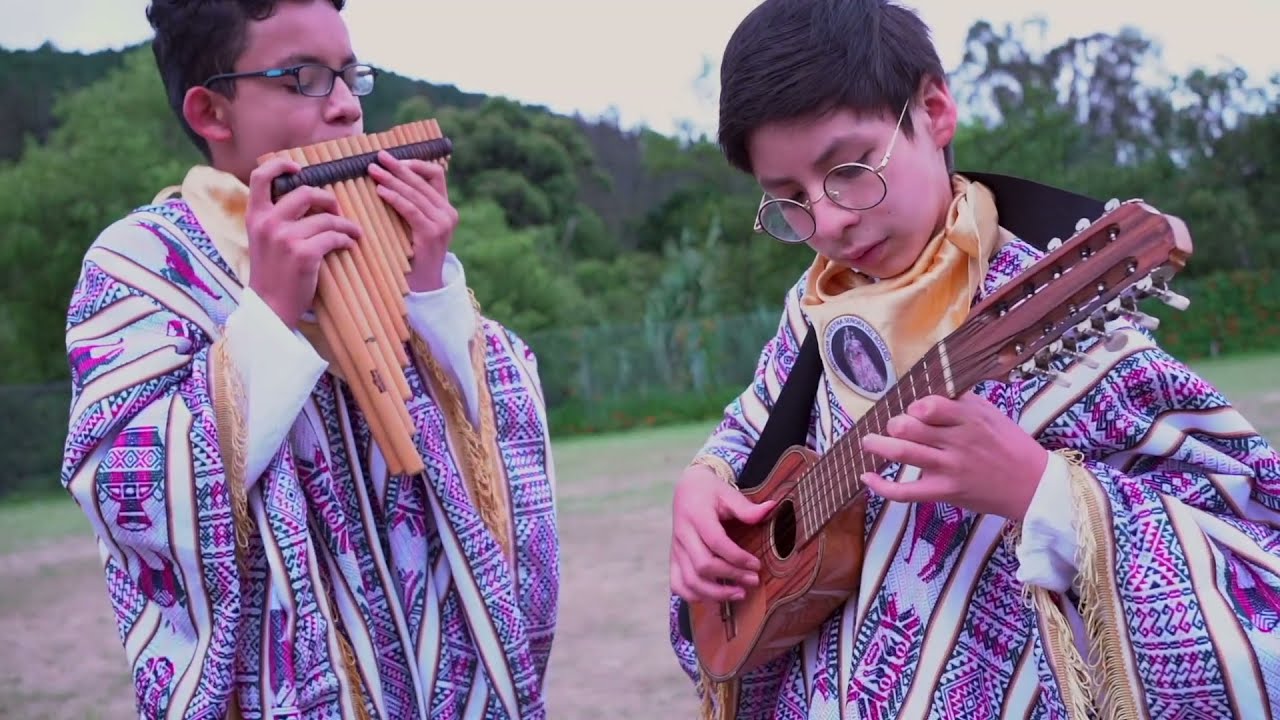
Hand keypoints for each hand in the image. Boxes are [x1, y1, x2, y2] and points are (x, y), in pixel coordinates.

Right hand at [246, 157, 362, 328]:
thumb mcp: (262, 240)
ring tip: (353, 232)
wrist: (270, 308)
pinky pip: (334, 237)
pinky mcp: (304, 254)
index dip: (280, 165)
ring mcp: (285, 238)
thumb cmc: (271, 274)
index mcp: (255, 216)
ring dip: (345, 224)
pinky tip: (349, 245)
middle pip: (305, 192)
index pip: (260, 176)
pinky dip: (346, 239)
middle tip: (337, 210)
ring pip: (326, 218)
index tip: (300, 168)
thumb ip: (275, 219)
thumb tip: (305, 198)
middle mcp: (268, 223)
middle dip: (328, 198)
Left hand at [368, 151, 458, 291]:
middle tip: (378, 158)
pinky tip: (381, 191)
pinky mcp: (432, 233)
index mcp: (446, 208)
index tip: (395, 159)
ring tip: (373, 172)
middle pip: (422, 180)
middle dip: (398, 167)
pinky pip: (411, 210)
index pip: (435, 174)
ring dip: (392, 180)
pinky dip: (395, 198)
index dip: (416, 163)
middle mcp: (448, 212)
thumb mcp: (416, 227)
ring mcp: (443, 223)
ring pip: (415, 193)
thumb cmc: (414, 255)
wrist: (425, 285)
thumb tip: (388, 181)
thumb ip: (411, 206)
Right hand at [669, 465, 775, 602]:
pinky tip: (714, 597)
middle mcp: (683, 535)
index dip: (738, 557)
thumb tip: (771, 508)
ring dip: (715, 593)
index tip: (757, 565)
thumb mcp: (728, 493)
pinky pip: (678, 584)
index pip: (716, 542)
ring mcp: (676, 549)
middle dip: (731, 576)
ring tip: (740, 594)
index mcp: (696, 516)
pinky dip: (694, 596)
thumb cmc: (710, 492)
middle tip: (753, 580)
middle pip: (703, 565)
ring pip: (690, 580)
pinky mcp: (674, 559)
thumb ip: (746, 507)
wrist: (686, 489)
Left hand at [859, 392, 1047, 519]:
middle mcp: (956, 441)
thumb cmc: (1010, 446)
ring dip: (877, 445)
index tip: (915, 410)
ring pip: (901, 453)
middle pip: (908, 426)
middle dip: (893, 424)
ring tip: (868, 442)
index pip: (928, 404)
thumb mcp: (991, 414)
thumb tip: (931, 390)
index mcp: (969, 418)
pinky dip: (881, 486)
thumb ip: (961, 402)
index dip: (914, 405)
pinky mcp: (944, 492)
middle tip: (893, 427)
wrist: (1033, 486)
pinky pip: (905, 492)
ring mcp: (949, 468)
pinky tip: (867, 477)